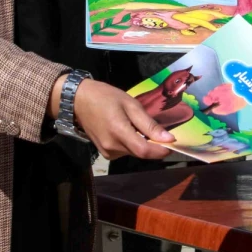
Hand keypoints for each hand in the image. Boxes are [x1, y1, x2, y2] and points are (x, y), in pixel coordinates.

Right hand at [48, 76, 173, 160]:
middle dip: (153, 144)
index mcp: (119, 133)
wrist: (78, 101)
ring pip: (134, 153)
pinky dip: (132, 143)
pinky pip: (125, 152)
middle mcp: (112, 148)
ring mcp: (107, 152)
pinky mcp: (105, 153)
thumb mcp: (130, 104)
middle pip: (141, 153)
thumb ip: (149, 124)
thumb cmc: (105, 97)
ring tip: (136, 124)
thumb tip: (169, 139)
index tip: (173, 143)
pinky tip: (128, 130)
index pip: (145, 151)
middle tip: (157, 128)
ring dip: (142, 143)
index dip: (161, 150)